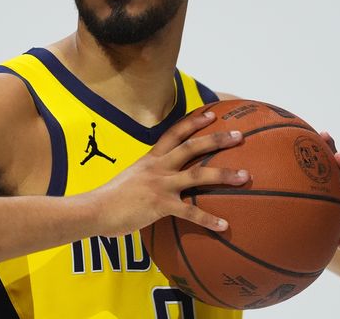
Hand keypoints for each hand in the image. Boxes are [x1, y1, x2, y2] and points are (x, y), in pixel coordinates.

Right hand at [89, 110, 249, 235]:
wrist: (94, 210)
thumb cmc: (111, 199)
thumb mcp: (131, 178)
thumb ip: (148, 177)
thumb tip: (160, 183)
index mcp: (151, 159)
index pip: (175, 133)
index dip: (194, 122)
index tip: (212, 114)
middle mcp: (158, 167)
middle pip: (192, 147)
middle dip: (217, 139)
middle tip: (239, 135)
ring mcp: (160, 185)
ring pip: (198, 175)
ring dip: (224, 175)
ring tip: (245, 176)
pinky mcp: (160, 205)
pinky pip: (191, 212)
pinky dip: (209, 219)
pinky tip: (225, 226)